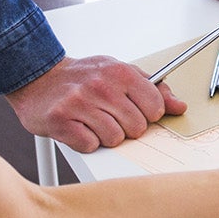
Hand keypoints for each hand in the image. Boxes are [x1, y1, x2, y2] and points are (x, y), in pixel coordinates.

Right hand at [5, 55, 185, 151]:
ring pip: (114, 139)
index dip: (148, 115)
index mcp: (120, 72)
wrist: (39, 78)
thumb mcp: (121, 74)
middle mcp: (101, 86)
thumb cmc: (84, 78)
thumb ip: (153, 89)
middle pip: (136, 128)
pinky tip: (80, 127)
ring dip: (105, 136)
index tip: (137, 111)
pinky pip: (89, 145)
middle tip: (110, 116)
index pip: (155, 107)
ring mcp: (79, 103)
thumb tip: (179, 106)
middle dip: (126, 127)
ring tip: (93, 121)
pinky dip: (86, 141)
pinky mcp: (60, 120)